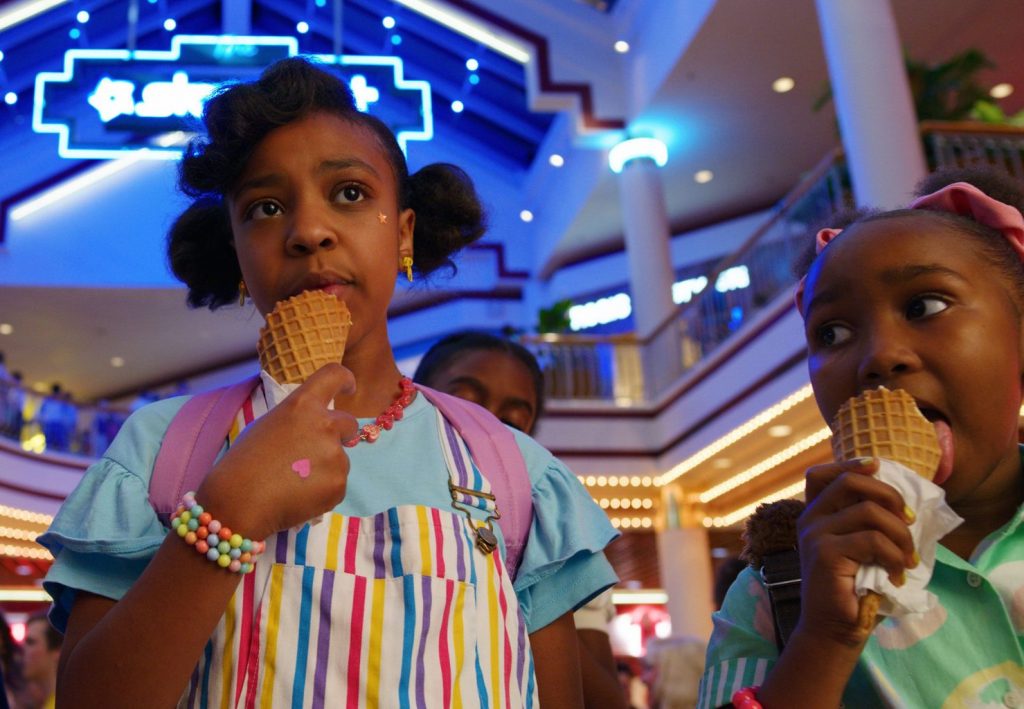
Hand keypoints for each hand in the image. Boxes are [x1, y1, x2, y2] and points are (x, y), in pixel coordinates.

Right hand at [196, 363, 358, 539]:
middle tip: (316, 452)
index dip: (344, 379)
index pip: (333, 376)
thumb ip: (297, 421)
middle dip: (340, 434)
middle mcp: (325, 425)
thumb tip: (312, 429)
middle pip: (348, 423)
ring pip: (340, 459)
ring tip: (294, 482)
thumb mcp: (267, 426)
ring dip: (326, 467)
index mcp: (303, 405)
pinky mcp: (339, 484)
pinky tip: (299, 497)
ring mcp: (335, 456)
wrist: (239, 502)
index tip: (349, 387)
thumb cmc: (243, 462)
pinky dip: (323, 491)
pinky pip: (337, 484)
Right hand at [795, 457, 916, 646]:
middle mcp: (810, 519)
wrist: (834, 630)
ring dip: (901, 535)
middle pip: (850, 482)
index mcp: (816, 515)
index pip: (822, 475)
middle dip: (889, 495)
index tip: (879, 465)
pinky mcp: (824, 553)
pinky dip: (894, 557)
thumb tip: (904, 504)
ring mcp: (814, 534)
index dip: (850, 464)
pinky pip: (872, 540)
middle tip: (911, 521)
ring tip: (908, 560)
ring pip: (869, 512)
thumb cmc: (854, 592)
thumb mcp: (861, 550)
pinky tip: (897, 576)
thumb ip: (868, 524)